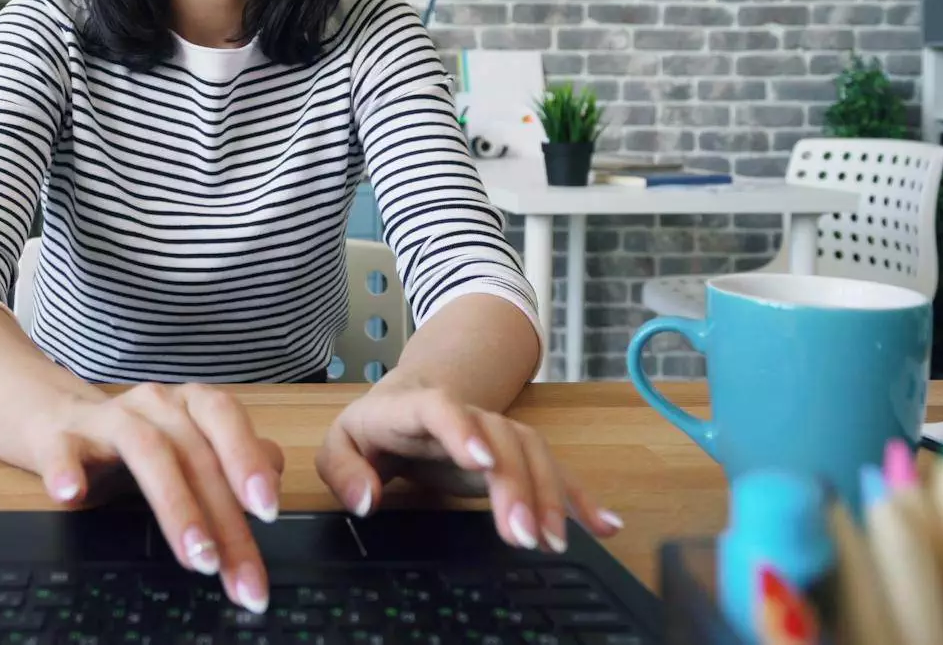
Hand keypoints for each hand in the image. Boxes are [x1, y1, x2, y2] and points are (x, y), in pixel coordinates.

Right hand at [28, 383, 284, 612]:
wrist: (58, 423)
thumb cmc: (138, 446)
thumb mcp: (190, 452)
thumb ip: (233, 465)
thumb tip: (272, 485)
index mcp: (191, 404)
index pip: (226, 422)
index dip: (248, 461)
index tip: (269, 511)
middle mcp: (155, 403)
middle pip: (193, 452)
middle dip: (219, 516)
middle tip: (233, 568)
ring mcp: (107, 418)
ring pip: (146, 450)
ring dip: (175, 506)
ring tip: (195, 558)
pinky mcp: (61, 437)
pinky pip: (63, 450)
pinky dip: (67, 471)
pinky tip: (71, 495)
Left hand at [315, 385, 622, 552]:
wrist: (408, 401)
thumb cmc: (374, 429)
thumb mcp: (339, 445)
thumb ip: (343, 471)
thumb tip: (366, 500)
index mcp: (413, 407)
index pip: (439, 408)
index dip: (463, 429)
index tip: (483, 461)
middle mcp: (464, 415)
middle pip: (500, 437)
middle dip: (516, 484)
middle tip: (524, 533)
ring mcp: (494, 431)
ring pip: (531, 452)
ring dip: (548, 496)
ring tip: (552, 542)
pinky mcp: (514, 454)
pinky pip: (551, 470)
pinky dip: (578, 498)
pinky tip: (603, 525)